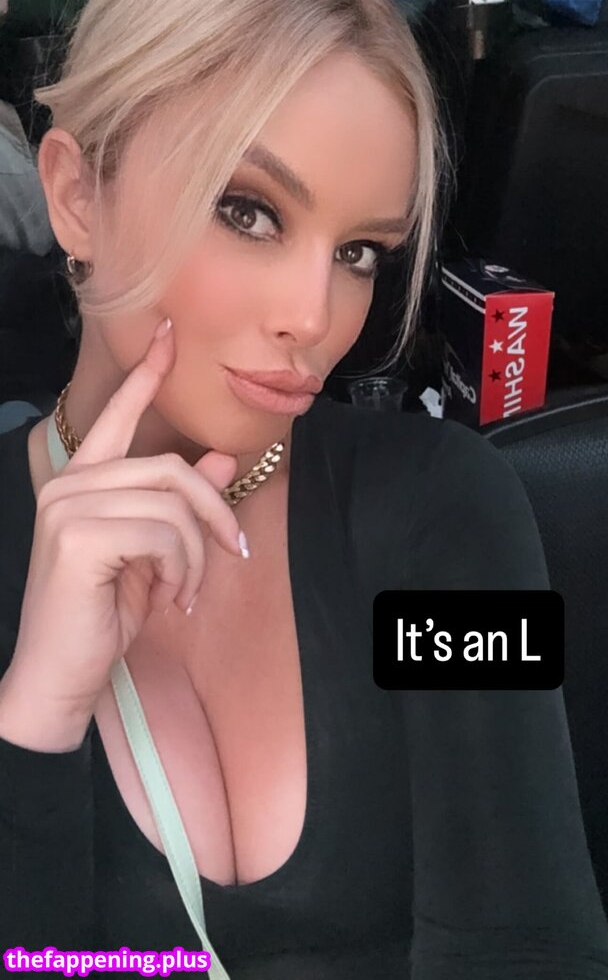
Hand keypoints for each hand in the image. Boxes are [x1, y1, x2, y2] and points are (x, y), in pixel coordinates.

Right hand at [1, 318, 243, 748]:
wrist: (58, 676)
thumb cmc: (99, 615)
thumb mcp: (150, 555)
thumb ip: (178, 506)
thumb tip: (222, 460)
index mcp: (81, 482)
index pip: (116, 417)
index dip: (146, 377)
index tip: (171, 336)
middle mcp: (69, 484)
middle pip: (171, 469)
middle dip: (214, 513)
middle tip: (233, 552)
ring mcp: (70, 506)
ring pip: (173, 505)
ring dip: (196, 556)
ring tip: (183, 591)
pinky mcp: (81, 535)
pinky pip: (165, 535)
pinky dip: (182, 571)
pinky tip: (168, 599)